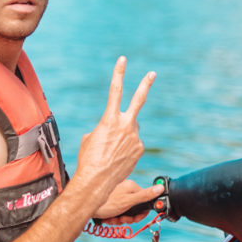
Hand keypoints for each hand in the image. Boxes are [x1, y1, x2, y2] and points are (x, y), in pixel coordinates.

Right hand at [75, 57, 155, 209]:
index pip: (115, 90)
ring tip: (112, 150)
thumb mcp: (90, 137)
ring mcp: (135, 137)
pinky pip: (134, 143)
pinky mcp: (140, 149)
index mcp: (109, 118)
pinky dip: (126, 147)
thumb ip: (105, 127)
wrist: (96, 181)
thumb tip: (116, 131)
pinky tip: (117, 157)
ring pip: (132, 128)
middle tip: (152, 73)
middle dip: (145, 84)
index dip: (119, 73)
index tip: (123, 60)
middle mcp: (126, 125)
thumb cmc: (88, 158)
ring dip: (124, 134)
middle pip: (138, 100)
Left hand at [93, 178, 164, 223]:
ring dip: (118, 218)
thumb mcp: (128, 201)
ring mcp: (115, 193)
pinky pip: (114, 210)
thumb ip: (145, 196)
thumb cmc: (105, 202)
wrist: (84, 205)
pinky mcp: (107, 199)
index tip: (134, 219)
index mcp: (131, 186)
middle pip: (132, 207)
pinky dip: (111, 216)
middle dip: (126, 217)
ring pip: (123, 211)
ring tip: (110, 218)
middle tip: (120, 219)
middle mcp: (123, 188)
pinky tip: (106, 217)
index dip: (140, 213)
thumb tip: (160, 188)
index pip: (143, 200)